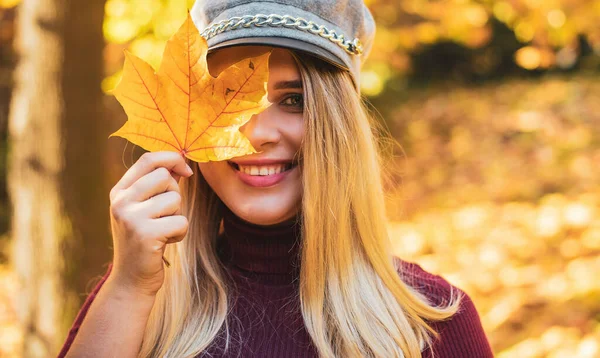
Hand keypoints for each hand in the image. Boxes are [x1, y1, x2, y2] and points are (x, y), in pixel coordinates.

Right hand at [108, 151, 192, 296]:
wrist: (131, 279)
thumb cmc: (144, 240)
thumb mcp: (144, 208)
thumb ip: (158, 185)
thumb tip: (182, 162)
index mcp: (119, 191)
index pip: (148, 159)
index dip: (172, 159)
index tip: (186, 170)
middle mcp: (121, 201)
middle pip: (165, 177)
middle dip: (175, 194)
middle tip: (165, 215)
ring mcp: (131, 218)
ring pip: (175, 199)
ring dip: (177, 216)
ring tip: (163, 231)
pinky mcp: (145, 234)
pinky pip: (181, 221)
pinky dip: (180, 233)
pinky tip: (165, 242)